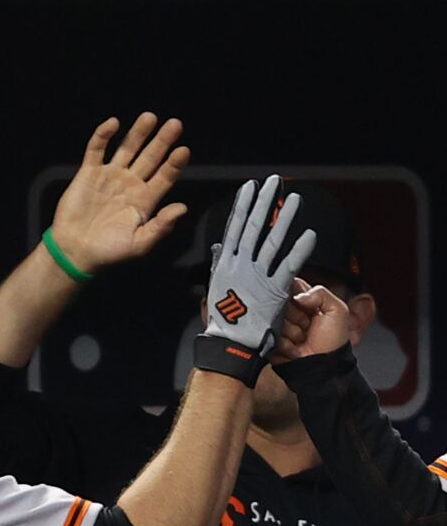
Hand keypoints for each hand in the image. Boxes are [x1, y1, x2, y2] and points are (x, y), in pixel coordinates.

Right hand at [49, 112, 189, 272]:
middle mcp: (130, 184)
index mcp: (145, 200)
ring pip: (127, 149)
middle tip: (175, 124)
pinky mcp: (88, 173)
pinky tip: (113, 124)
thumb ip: (161, 226)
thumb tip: (182, 208)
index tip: (183, 150)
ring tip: (149, 117)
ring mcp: (109, 176)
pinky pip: (97, 150)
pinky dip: (103, 136)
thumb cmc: (108, 252)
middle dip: (162, 141)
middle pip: (150, 157)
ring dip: (138, 133)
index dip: (174, 163)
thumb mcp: (139, 244)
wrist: (75, 251)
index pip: (165, 176)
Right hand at [204, 175, 315, 350]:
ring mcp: (257, 276)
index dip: (243, 206)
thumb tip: (220, 246)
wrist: (230, 343)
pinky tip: (310, 234)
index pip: (236, 228)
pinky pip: (289, 265)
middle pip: (254, 228)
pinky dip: (300, 250)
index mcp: (226, 264)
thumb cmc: (224, 319)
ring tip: (295, 199)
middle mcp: (240, 265)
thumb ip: (220, 264)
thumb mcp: (216, 287)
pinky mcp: (274, 289)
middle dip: (263, 203)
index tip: (250, 188)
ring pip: (273, 241)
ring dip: (285, 219)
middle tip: (272, 182)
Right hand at [274, 278, 351, 362]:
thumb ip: (321, 293)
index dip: (293, 293)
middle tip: (305, 324)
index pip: (291, 287)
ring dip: (288, 331)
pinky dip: (281, 343)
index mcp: (306, 302)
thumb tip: (298, 294)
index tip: (299, 301)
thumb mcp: (338, 311)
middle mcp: (290, 312)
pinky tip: (293, 348)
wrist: (322, 369)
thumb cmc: (333, 342)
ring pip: (272, 319)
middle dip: (292, 315)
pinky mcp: (269, 340)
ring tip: (301, 339)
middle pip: (278, 303)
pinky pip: (266, 335)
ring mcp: (279, 327)